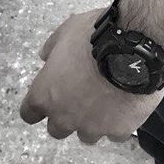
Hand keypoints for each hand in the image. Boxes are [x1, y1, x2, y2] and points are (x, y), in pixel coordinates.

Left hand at [19, 9, 163, 143]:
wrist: (134, 46)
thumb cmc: (98, 36)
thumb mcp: (69, 29)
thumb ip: (52, 46)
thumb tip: (46, 55)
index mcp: (46, 94)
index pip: (29, 113)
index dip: (40, 104)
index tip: (50, 96)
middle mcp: (64, 117)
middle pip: (57, 129)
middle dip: (67, 114)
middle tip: (82, 94)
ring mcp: (92, 126)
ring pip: (87, 134)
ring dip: (93, 120)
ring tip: (108, 97)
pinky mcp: (118, 129)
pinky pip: (116, 132)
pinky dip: (120, 120)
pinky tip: (126, 100)